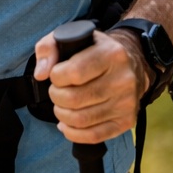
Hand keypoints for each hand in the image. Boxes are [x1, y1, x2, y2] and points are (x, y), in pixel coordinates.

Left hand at [31, 29, 149, 143]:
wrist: (131, 64)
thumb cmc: (94, 51)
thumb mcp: (71, 37)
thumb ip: (48, 48)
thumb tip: (41, 74)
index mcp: (111, 54)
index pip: (74, 72)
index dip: (56, 77)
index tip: (57, 75)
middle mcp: (123, 79)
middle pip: (74, 99)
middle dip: (56, 97)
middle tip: (57, 92)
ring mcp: (126, 102)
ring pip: (81, 119)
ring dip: (62, 115)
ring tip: (61, 106)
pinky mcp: (127, 120)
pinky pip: (94, 136)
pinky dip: (73, 133)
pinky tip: (67, 124)